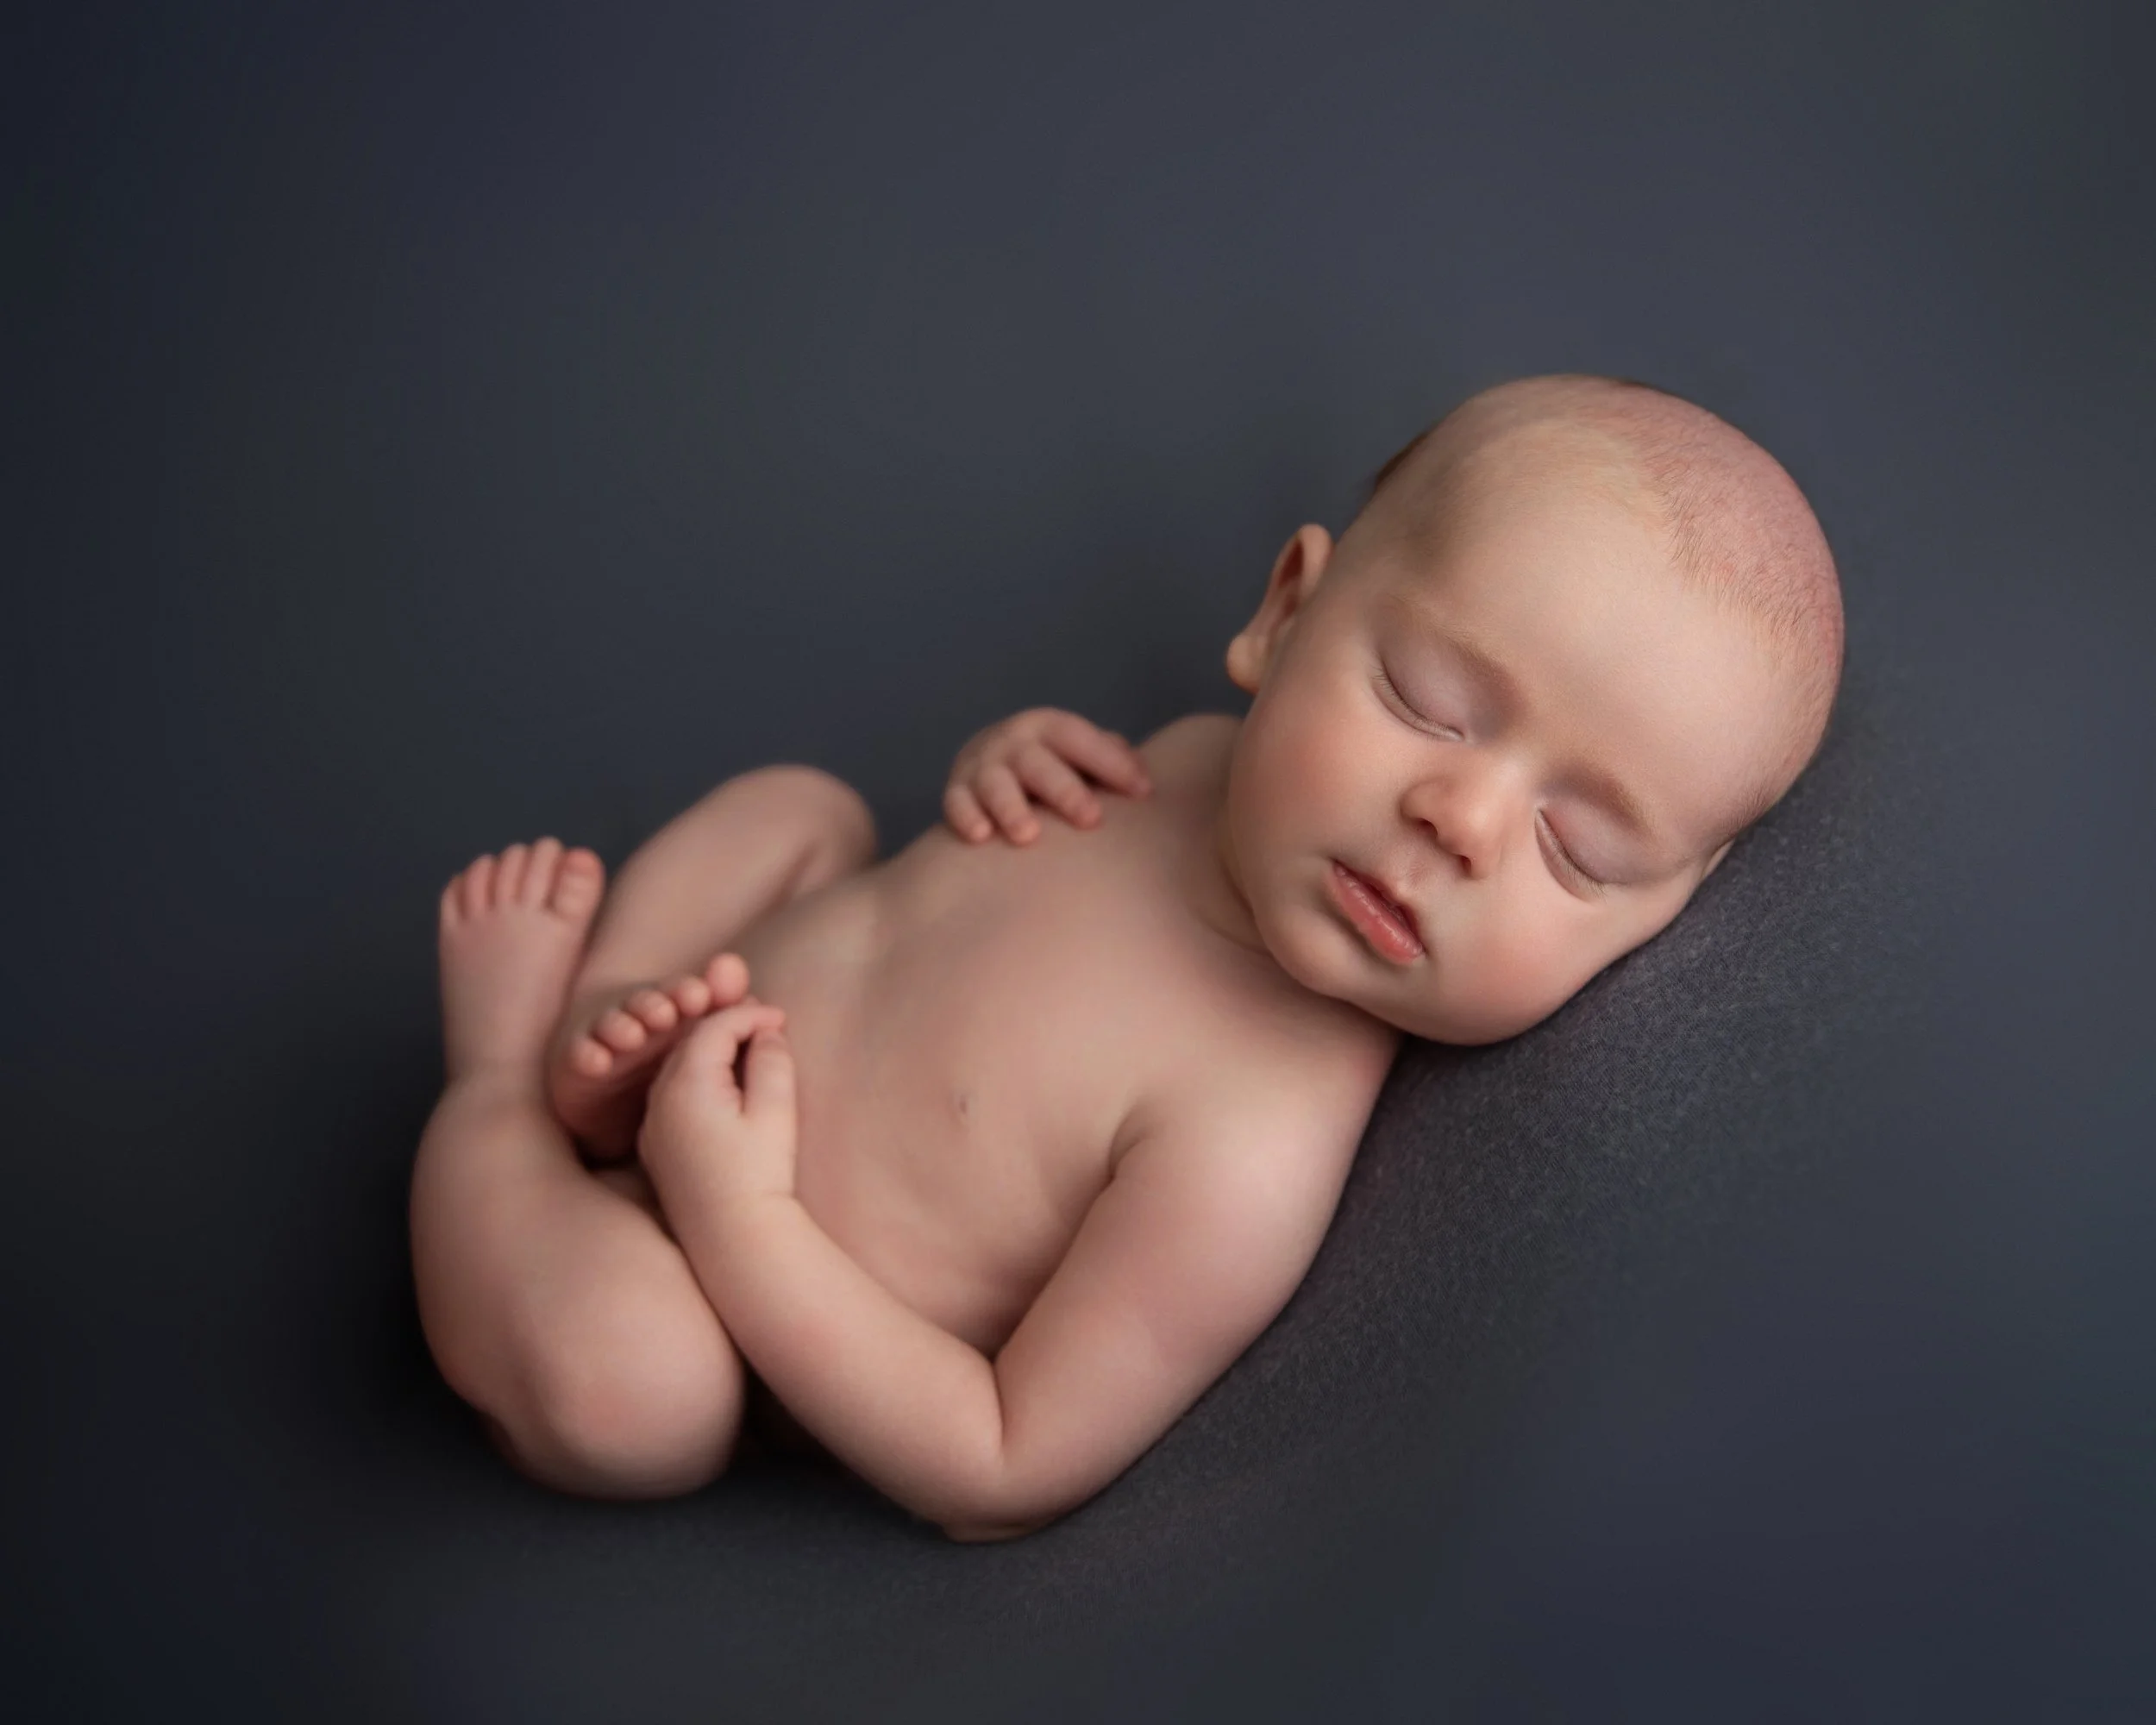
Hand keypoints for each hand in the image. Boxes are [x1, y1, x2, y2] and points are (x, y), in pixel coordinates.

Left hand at [638, 996, 795, 1211]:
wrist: (734, 1241)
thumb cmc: (759, 1174)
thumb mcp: (776, 1110)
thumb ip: (772, 1061)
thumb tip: (766, 1034)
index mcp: (686, 1084)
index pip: (715, 1027)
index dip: (751, 1014)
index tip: (782, 1018)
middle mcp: (658, 1101)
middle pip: (690, 1043)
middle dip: (728, 1027)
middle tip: (767, 1025)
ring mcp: (652, 1127)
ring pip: (678, 1070)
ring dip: (711, 1054)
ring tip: (750, 1052)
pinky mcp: (655, 1150)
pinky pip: (671, 1098)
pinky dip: (697, 1082)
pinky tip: (725, 1091)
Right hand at [943, 708, 1152, 844]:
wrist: (986, 757)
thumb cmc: (1052, 762)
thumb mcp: (1078, 751)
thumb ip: (1111, 758)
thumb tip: (1144, 779)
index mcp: (1048, 728)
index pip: (1081, 740)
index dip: (1112, 763)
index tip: (1143, 793)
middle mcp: (1013, 743)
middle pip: (1038, 764)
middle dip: (1065, 791)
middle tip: (1091, 820)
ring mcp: (982, 767)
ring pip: (995, 785)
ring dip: (1011, 809)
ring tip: (1029, 836)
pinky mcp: (957, 792)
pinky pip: (956, 803)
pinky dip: (966, 817)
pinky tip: (981, 836)